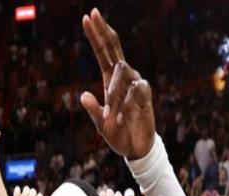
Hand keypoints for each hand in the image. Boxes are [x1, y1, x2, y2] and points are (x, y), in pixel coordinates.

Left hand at [80, 9, 154, 158]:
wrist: (135, 149)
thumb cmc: (117, 133)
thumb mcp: (101, 123)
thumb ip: (93, 109)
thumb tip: (82, 95)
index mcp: (110, 81)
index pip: (103, 53)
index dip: (96, 36)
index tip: (87, 17)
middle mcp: (124, 78)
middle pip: (114, 49)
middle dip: (103, 32)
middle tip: (93, 14)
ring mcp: (136, 85)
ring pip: (122, 73)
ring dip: (113, 93)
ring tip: (109, 116)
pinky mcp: (146, 96)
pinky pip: (135, 90)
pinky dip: (125, 104)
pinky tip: (120, 119)